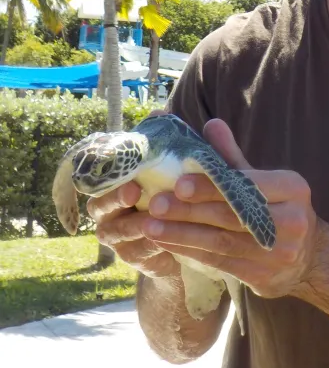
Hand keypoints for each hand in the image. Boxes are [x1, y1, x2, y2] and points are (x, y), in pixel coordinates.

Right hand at [88, 108, 179, 278]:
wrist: (191, 237)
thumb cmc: (179, 194)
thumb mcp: (180, 168)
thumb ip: (170, 143)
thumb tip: (161, 110)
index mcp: (116, 186)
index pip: (100, 178)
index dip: (108, 174)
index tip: (127, 173)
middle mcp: (110, 212)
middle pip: (99, 206)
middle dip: (114, 200)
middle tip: (133, 192)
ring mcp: (119, 238)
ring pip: (116, 232)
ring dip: (135, 225)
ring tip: (153, 219)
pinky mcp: (133, 258)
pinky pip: (137, 253)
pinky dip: (151, 247)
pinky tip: (166, 241)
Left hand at [141, 118, 321, 298]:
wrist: (307, 257)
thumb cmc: (277, 209)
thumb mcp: (264, 181)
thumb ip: (234, 158)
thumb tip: (211, 124)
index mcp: (292, 188)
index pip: (247, 186)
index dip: (212, 186)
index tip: (178, 183)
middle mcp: (292, 220)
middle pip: (232, 215)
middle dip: (189, 210)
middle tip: (156, 205)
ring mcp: (280, 252)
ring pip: (222, 242)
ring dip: (182, 234)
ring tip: (151, 226)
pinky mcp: (264, 277)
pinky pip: (221, 263)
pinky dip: (191, 252)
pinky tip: (168, 244)